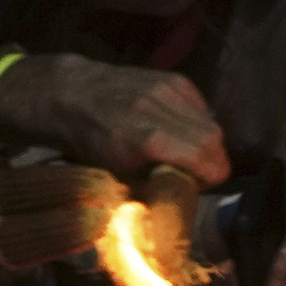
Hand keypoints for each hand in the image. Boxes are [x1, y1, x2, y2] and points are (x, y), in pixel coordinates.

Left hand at [0, 57, 228, 184]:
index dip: (210, 179)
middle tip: (195, 172)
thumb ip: (155, 189)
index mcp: (149, 140)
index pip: (212, 164)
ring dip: (206, 143)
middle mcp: (163, 111)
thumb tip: (183, 206)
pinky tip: (179, 129)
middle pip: (215, 142)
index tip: (197, 186)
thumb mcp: (118, 176)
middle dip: (212, 161)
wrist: (69, 94)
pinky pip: (202, 108)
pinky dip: (197, 122)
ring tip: (186, 151)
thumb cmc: (88, 142)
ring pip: (212, 124)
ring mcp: (168, 90)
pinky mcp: (173, 79)